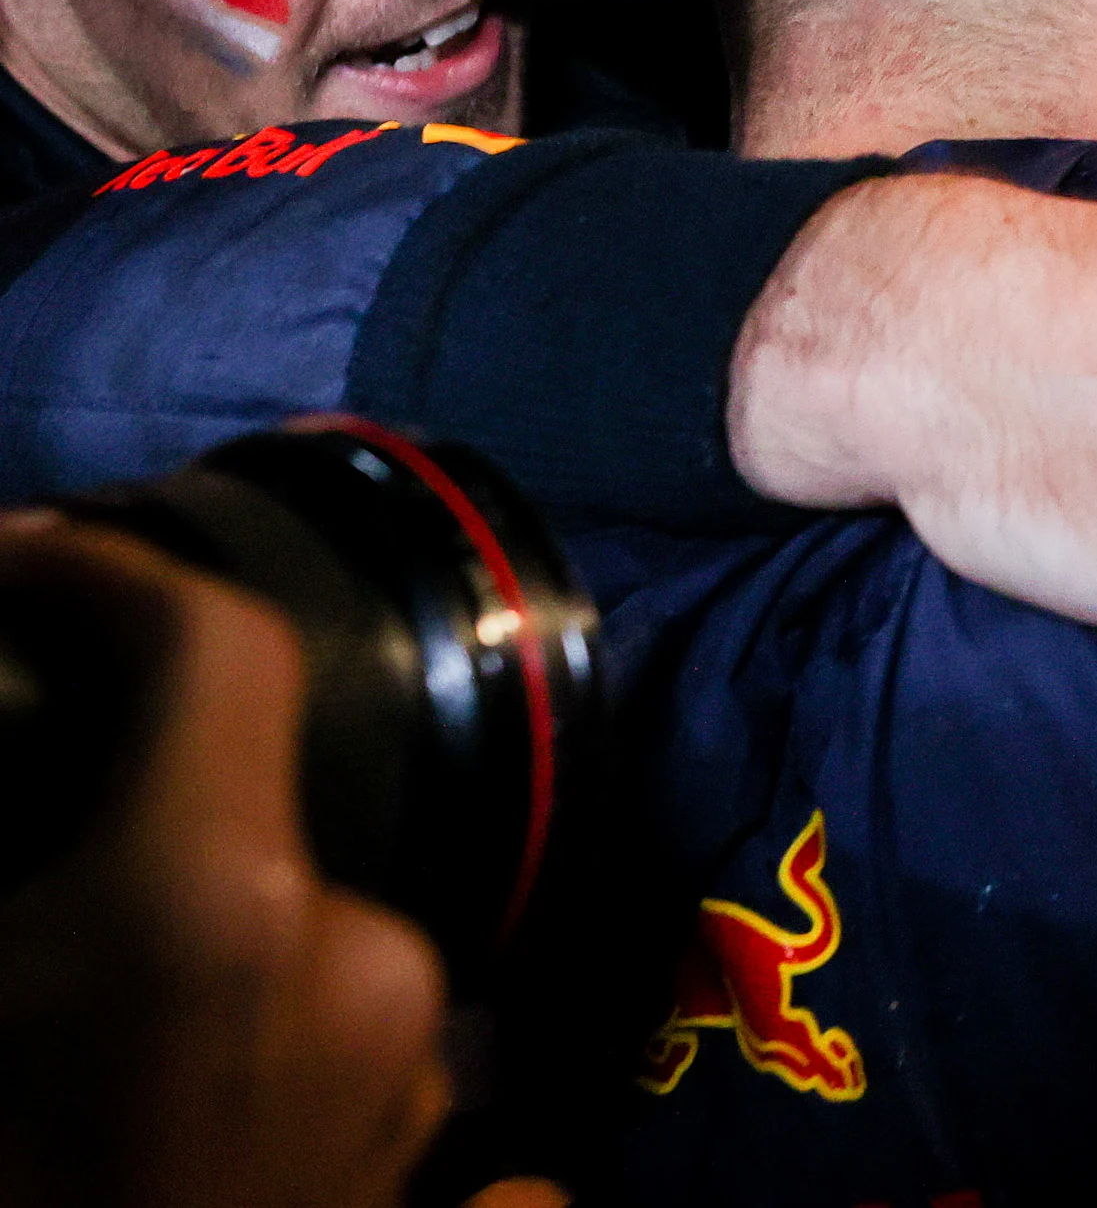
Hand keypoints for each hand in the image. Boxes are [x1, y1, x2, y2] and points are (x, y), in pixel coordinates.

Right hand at [0, 522, 448, 1207]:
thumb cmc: (23, 1155)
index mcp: (216, 905)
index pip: (210, 638)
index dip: (103, 569)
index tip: (30, 562)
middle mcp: (363, 963)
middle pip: (254, 804)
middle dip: (137, 799)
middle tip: (33, 857)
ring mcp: (418, 1079)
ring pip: (307, 933)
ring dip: (203, 944)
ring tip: (76, 1010)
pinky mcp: (443, 1178)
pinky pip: (352, 1064)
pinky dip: (271, 1054)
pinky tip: (179, 1096)